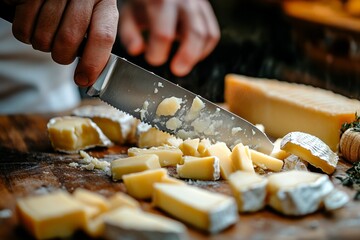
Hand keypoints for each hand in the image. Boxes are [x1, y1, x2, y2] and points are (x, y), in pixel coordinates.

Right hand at [3, 0, 118, 86]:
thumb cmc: (76, 10)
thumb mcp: (94, 22)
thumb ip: (98, 45)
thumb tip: (90, 78)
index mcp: (104, 4)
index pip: (103, 36)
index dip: (92, 63)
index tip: (83, 79)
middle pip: (68, 39)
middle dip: (62, 55)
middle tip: (62, 51)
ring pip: (44, 36)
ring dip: (43, 45)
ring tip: (47, 34)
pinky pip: (23, 28)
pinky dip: (25, 34)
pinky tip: (33, 24)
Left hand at [118, 0, 219, 76]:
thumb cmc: (142, 2)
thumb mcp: (129, 13)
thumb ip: (129, 33)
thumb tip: (136, 50)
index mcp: (160, 1)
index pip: (164, 33)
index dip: (158, 52)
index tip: (152, 59)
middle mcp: (183, 0)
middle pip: (194, 33)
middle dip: (187, 57)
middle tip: (177, 71)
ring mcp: (197, 4)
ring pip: (207, 34)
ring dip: (197, 55)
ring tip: (184, 65)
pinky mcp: (205, 9)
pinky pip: (212, 32)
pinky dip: (205, 49)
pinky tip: (193, 55)